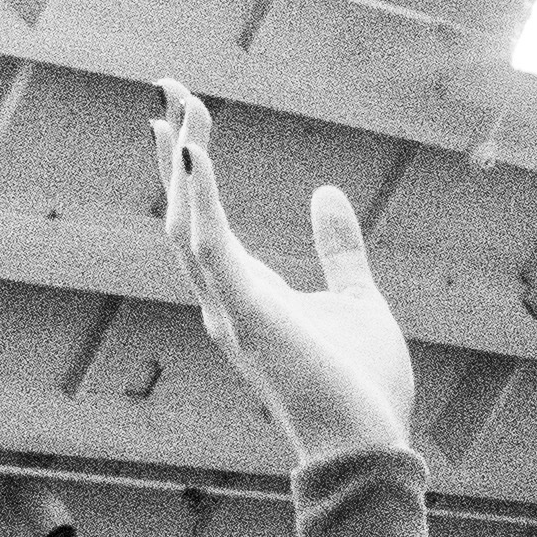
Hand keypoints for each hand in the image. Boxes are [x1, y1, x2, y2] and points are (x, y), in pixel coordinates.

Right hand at [156, 84, 412, 470]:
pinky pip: (211, 247)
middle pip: (183, 213)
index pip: (202, 222)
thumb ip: (338, 248)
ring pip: (187, 224)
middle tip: (166, 91)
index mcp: (247, 294)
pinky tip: (194, 155)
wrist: (370, 445)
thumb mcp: (356, 298)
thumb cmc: (362, 385)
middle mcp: (224, 299)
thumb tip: (324, 193)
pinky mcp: (246, 314)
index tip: (180, 119)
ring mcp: (229, 308)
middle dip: (175, 152)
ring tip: (177, 109)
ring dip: (181, 165)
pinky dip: (200, 199)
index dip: (188, 170)